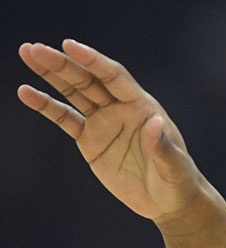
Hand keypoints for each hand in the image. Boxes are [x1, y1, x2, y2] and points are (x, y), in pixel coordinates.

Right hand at [18, 40, 204, 222]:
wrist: (167, 202)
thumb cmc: (177, 181)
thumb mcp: (174, 167)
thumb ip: (163, 146)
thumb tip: (155, 122)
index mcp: (142, 107)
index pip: (114, 77)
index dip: (93, 61)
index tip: (70, 45)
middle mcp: (121, 109)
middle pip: (88, 80)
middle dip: (63, 64)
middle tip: (35, 49)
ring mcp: (104, 123)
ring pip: (74, 93)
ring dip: (51, 75)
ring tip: (28, 54)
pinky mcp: (90, 140)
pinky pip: (65, 119)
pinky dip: (46, 106)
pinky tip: (26, 92)